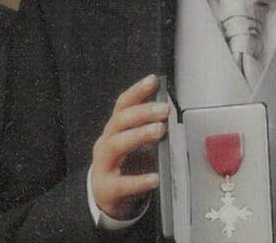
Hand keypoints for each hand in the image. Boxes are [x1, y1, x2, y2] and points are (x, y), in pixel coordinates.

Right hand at [91, 74, 168, 219]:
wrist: (107, 196)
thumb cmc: (126, 163)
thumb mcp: (137, 142)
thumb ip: (150, 126)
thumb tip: (171, 108)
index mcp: (115, 129)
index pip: (123, 105)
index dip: (137, 91)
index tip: (153, 80)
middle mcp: (106, 143)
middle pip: (119, 122)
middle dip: (142, 112)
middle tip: (164, 110)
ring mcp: (104, 165)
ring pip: (116, 145)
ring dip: (139, 135)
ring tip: (160, 130)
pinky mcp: (108, 188)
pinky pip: (123, 183)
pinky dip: (140, 180)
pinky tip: (155, 177)